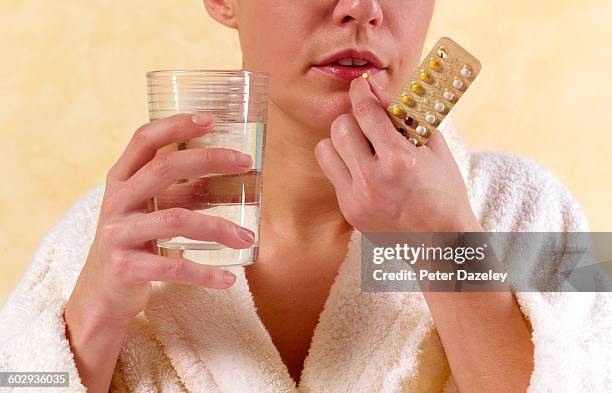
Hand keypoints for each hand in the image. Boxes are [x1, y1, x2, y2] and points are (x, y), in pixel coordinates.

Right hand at [64, 113, 254, 391]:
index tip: (211, 120)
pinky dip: (205, 274)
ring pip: (175, 220)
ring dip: (219, 227)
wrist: (100, 294)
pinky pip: (173, 268)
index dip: (176, 125)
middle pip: (163, 169)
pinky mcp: (126, 267)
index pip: (144, 140)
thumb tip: (231, 173)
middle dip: (209, 160)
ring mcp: (118, 233)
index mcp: (121, 180)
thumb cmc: (135, 242)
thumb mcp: (151, 211)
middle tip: (247, 163)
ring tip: (248, 237)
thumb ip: (182, 191)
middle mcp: (116, 201)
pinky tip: (228, 279)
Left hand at [314, 74, 480, 232]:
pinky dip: (345, 165)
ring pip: (325, 149)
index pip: (366, 112)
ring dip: (341, 142)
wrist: (441, 244)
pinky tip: (364, 170)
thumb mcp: (436, 150)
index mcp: (400, 160)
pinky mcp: (349, 211)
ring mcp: (357, 198)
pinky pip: (332, 174)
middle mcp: (373, 179)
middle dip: (353, 118)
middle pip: (340, 127)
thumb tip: (384, 92)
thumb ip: (409, 118)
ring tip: (361, 147)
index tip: (361, 85)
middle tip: (367, 123)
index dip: (361, 91)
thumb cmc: (444, 193)